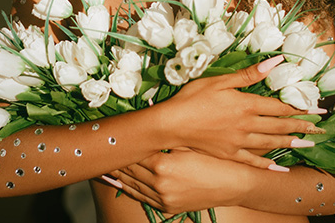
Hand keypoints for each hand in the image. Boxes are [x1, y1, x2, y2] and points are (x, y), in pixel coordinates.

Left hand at [109, 149, 244, 213]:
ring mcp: (163, 198)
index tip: (110, 137)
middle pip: (129, 169)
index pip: (133, 153)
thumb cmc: (213, 158)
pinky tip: (121, 182)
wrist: (233, 184)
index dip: (121, 145)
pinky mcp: (167, 207)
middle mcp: (159, 184)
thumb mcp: (189, 143)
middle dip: (115, 160)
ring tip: (105, 165)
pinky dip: (129, 189)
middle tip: (101, 149)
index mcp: (163, 164)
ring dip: (118, 175)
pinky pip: (142, 198)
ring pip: (132, 185)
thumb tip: (147, 126)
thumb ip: (167, 137)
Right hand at [161, 55, 321, 167]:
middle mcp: (247, 124)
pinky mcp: (230, 153)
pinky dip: (267, 164)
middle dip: (301, 126)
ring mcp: (239, 141)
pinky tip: (278, 167)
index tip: (315, 110)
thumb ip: (248, 74)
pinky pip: (253, 160)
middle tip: (318, 129)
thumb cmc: (194, 97)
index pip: (278, 106)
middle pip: (279, 125)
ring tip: (306, 144)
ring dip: (290, 142)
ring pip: (270, 142)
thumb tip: (274, 62)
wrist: (173, 123)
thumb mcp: (220, 80)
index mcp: (246, 104)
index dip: (298, 108)